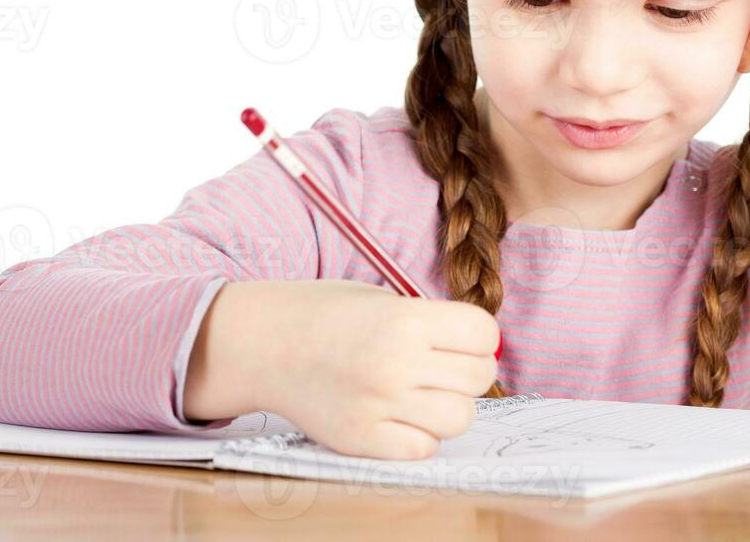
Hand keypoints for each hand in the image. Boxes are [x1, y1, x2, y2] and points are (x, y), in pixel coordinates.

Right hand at [258, 280, 499, 458]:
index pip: (484, 334)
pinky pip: (423, 448)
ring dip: (449, 406)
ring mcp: (378, 405)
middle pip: (479, 377)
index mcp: (405, 319)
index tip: (462, 338)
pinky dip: (421, 436)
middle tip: (442, 366)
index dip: (479, 336)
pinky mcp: (360, 439)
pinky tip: (401, 416)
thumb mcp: (385, 300)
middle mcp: (396, 363)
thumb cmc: (330, 315)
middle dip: (469, 370)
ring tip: (423, 393)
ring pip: (460, 418)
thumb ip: (433, 325)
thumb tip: (484, 351)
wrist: (265, 343)